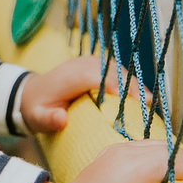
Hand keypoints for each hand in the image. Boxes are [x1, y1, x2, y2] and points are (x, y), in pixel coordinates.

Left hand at [19, 54, 142, 132]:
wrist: (32, 93)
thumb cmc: (37, 108)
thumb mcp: (37, 117)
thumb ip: (48, 119)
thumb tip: (61, 118)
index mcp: (70, 76)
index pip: (95, 76)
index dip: (113, 85)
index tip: (130, 100)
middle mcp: (82, 65)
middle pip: (112, 72)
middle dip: (131, 87)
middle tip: (148, 105)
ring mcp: (91, 63)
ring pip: (118, 70)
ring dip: (134, 85)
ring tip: (150, 103)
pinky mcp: (97, 66)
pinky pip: (117, 72)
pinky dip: (130, 84)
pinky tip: (141, 98)